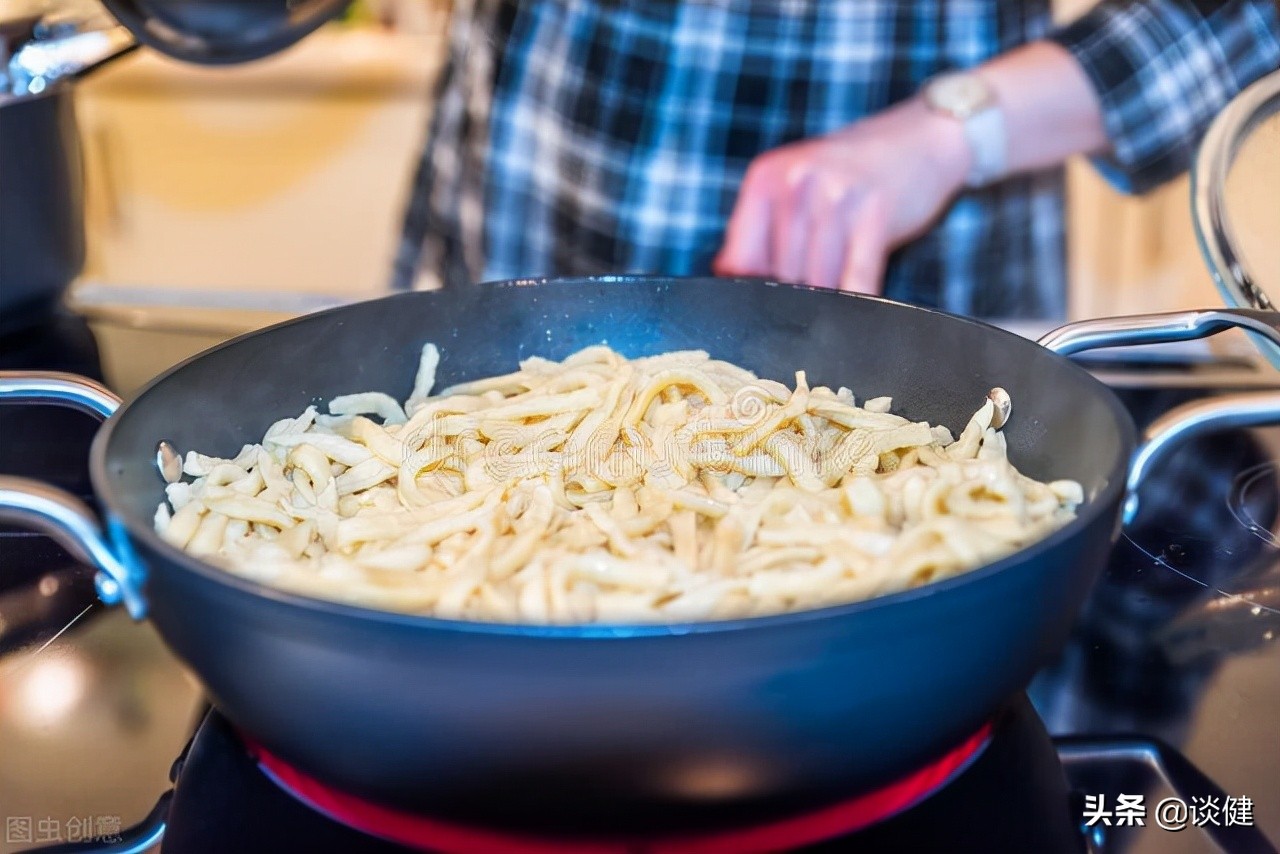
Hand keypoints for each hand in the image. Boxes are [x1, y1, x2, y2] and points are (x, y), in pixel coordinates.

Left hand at [714, 97, 973, 293]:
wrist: (923, 136)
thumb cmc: (853, 172)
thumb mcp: (796, 187)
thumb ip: (762, 230)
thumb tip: (729, 279)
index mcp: (766, 177)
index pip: (740, 258)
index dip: (749, 292)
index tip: (761, 309)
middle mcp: (796, 182)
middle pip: (780, 274)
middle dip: (793, 299)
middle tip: (808, 310)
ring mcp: (836, 195)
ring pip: (817, 281)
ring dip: (826, 305)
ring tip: (834, 311)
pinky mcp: (876, 212)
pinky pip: (858, 278)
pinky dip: (857, 301)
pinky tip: (858, 312)